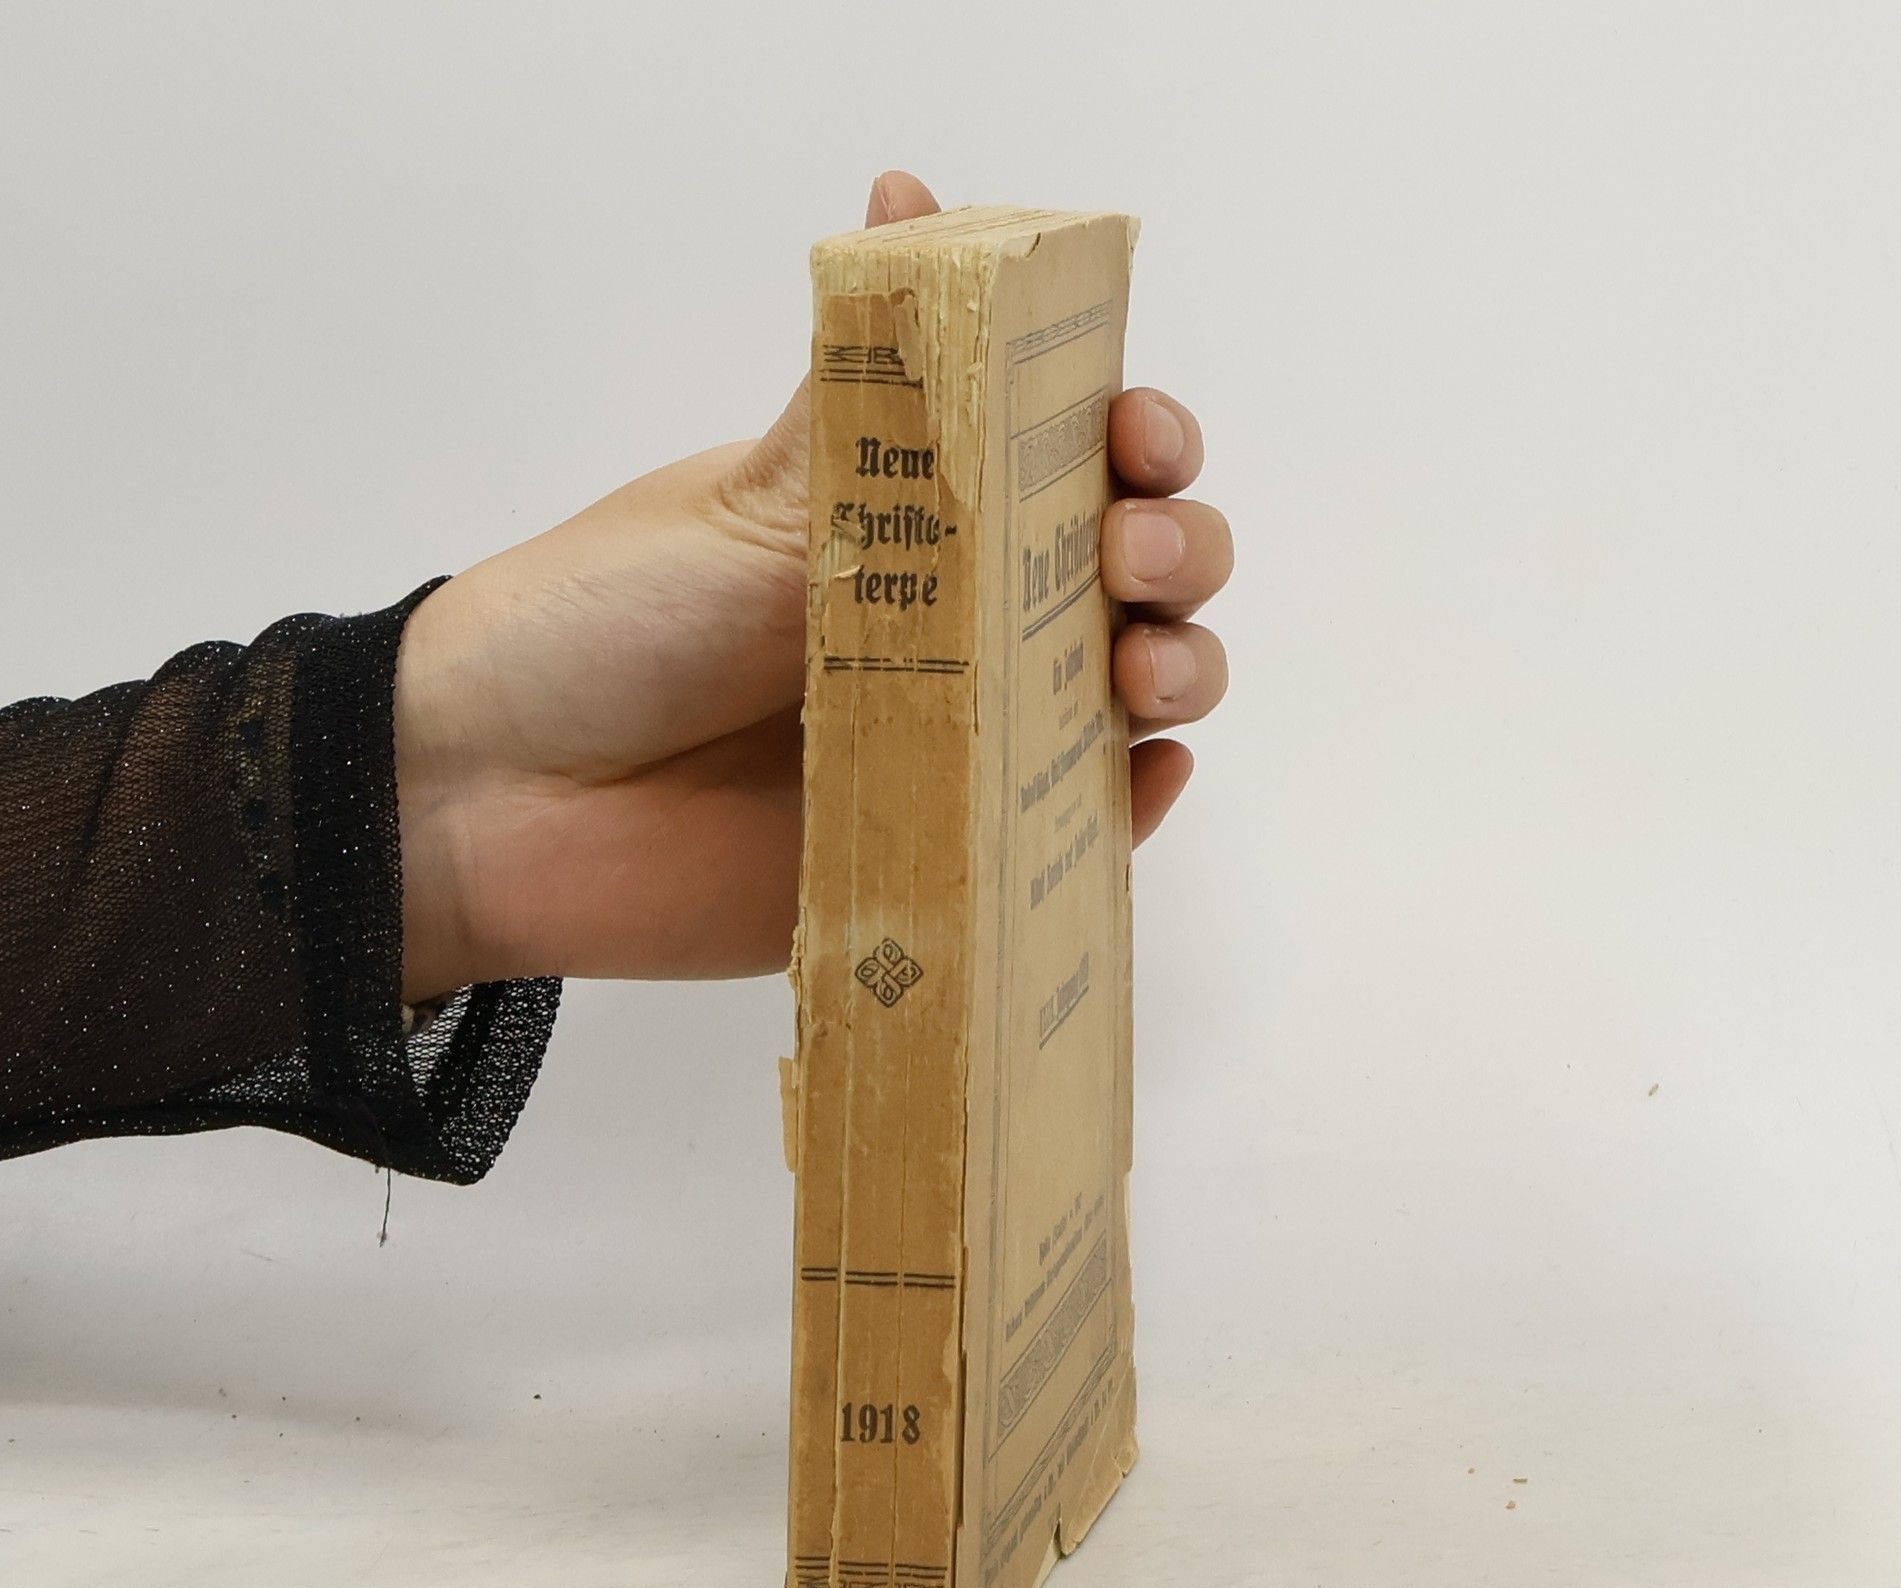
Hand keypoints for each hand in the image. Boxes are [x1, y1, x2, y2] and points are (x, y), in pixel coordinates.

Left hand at [393, 171, 1232, 1003]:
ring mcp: (961, 745)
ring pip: (1122, 699)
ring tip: (1140, 672)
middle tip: (1128, 559)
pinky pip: (1072, 836)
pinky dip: (1132, 806)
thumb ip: (861, 387)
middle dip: (1175, 550)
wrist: (500, 797)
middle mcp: (959, 626)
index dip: (1139, 442)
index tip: (1135, 440)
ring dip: (1179, 668)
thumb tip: (908, 195)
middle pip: (1129, 577)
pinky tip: (1144, 773)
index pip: (1076, 465)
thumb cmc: (607, 622)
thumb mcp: (745, 491)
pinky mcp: (946, 858)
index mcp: (919, 520)